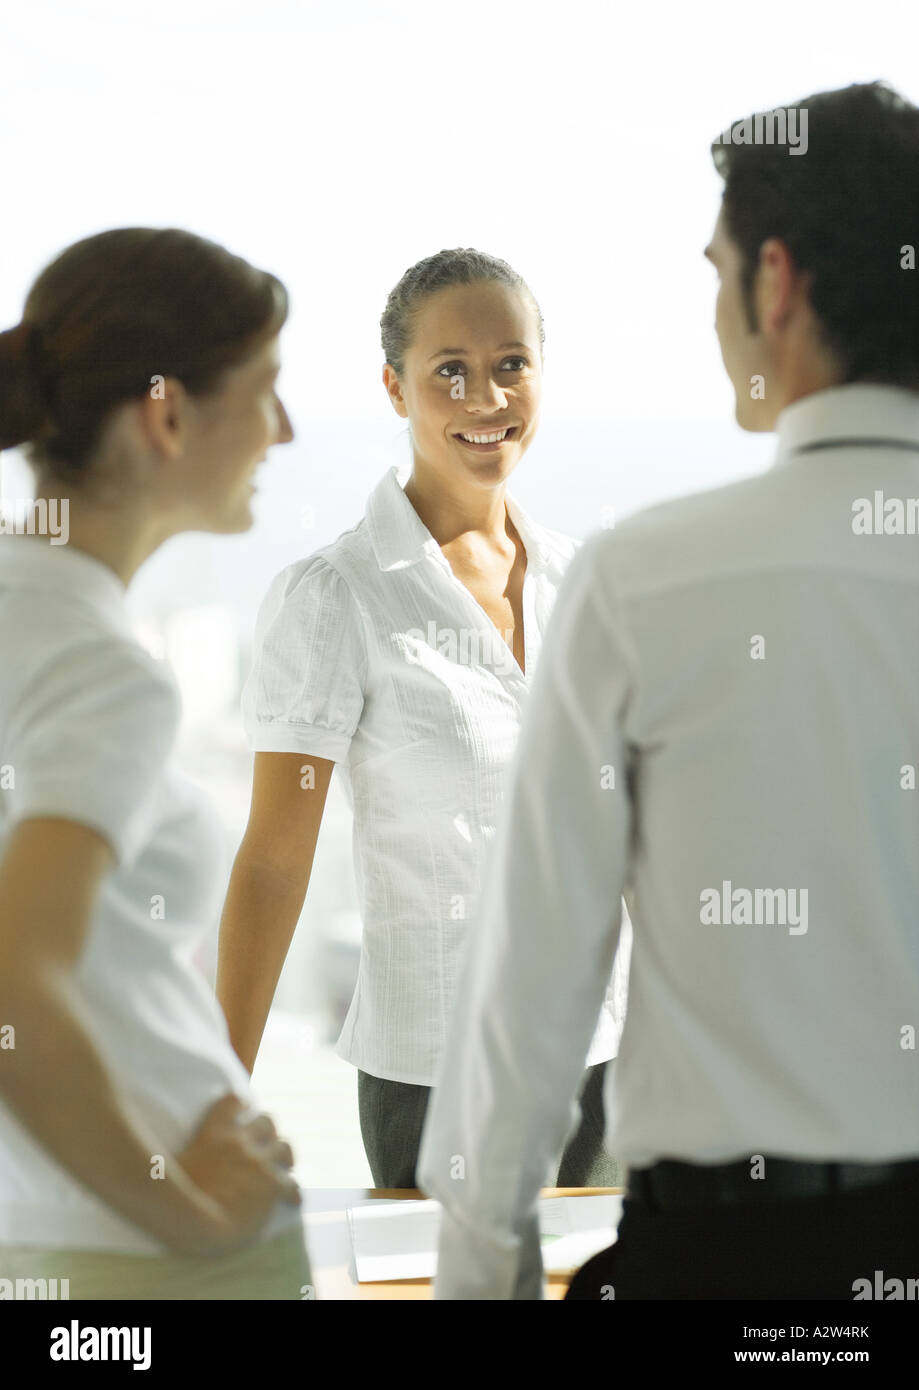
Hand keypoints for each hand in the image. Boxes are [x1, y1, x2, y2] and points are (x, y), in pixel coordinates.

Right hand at [174, 1093, 300, 1255]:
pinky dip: (294, 1193)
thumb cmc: (171, 1205)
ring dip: (284, 1158)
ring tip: (286, 1167)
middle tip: (267, 1145)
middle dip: (268, 1133)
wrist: (195, 1227)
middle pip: (266, 1122)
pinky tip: (294, 1201)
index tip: (243, 1109)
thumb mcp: (168, 1169)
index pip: (232, 1103)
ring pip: (284, 1148)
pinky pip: (292, 1185)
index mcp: (212, 1134)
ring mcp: (258, 1161)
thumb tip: (164, 1163)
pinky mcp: (273, 1185)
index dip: (240, 1106)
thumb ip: (181, 1158)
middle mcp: (238, 1142)